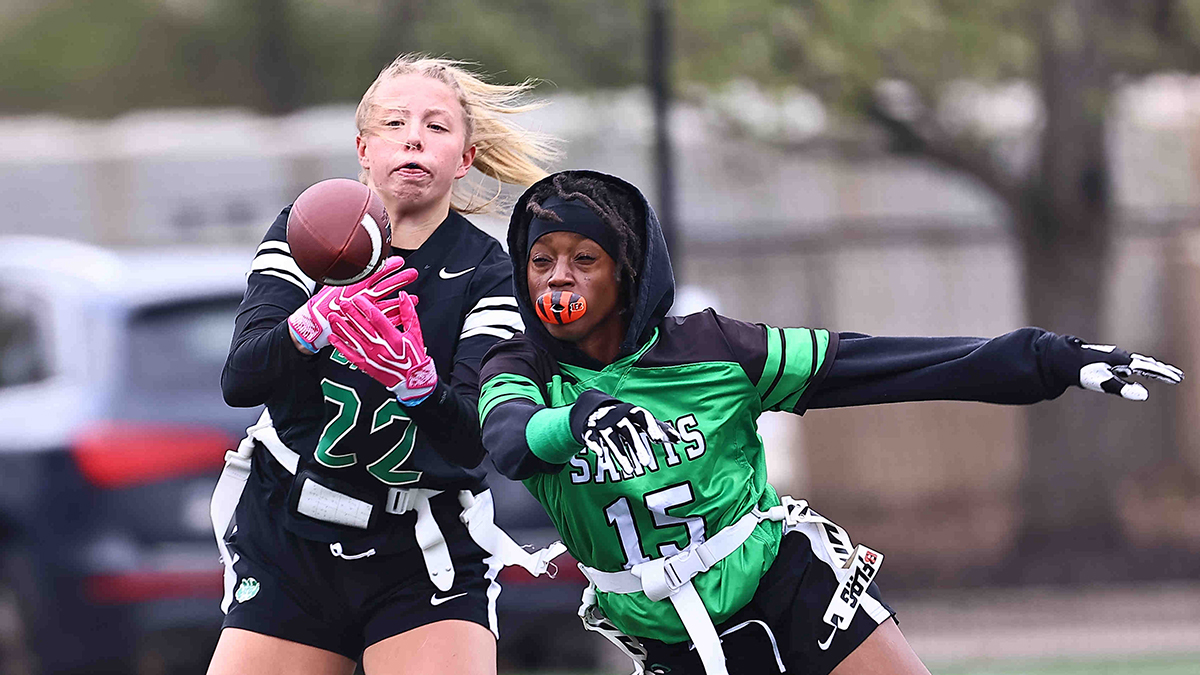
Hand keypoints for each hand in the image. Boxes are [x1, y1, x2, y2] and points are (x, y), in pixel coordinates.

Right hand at [286, 257, 416, 352]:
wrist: (312, 325)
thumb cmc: (322, 304)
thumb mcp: (333, 285)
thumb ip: (347, 276)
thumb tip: (356, 263)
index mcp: (352, 286)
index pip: (374, 273)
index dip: (388, 267)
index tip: (399, 261)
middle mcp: (360, 298)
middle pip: (384, 287)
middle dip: (400, 279)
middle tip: (413, 273)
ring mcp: (363, 312)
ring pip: (387, 304)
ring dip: (402, 300)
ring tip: (415, 297)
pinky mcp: (364, 325)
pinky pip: (383, 322)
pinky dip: (395, 318)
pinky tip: (405, 315)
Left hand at [328, 294, 437, 403]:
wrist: (413, 381)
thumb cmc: (415, 357)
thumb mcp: (415, 333)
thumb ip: (408, 313)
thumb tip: (403, 296)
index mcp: (395, 338)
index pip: (377, 318)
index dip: (366, 307)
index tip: (358, 298)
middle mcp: (382, 347)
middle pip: (363, 327)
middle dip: (351, 314)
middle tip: (342, 303)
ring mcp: (373, 357)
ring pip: (354, 340)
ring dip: (342, 328)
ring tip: (333, 317)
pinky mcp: (367, 366)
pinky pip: (351, 355)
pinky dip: (341, 346)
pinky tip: (333, 338)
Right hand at [568, 389, 681, 474]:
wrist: (595, 409)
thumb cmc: (626, 419)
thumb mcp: (641, 421)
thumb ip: (659, 428)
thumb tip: (678, 439)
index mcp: (631, 412)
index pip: (643, 417)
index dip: (650, 427)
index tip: (658, 440)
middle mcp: (617, 416)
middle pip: (628, 431)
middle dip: (636, 446)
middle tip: (646, 464)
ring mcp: (603, 423)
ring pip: (612, 439)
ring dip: (620, 454)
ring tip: (630, 471)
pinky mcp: (590, 430)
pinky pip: (592, 438)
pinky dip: (595, 445)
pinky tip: (601, 455)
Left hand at [1068, 338, 1182, 399]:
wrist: (1060, 359)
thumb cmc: (1081, 371)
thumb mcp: (1103, 382)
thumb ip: (1123, 388)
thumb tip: (1144, 394)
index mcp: (1122, 360)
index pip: (1148, 368)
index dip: (1163, 374)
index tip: (1177, 378)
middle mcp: (1119, 356)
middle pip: (1146, 363)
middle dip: (1162, 370)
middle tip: (1177, 376)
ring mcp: (1112, 357)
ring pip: (1136, 362)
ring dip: (1151, 367)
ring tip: (1163, 372)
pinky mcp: (1104, 360)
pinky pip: (1126, 363)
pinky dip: (1137, 367)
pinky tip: (1135, 370)